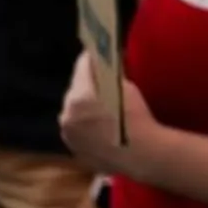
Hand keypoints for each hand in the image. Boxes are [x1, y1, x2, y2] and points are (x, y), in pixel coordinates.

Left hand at [58, 54, 154, 177]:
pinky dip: (86, 125)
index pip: (81, 66)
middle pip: (75, 90)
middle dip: (87, 84)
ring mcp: (68, 135)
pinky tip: (102, 127)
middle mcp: (66, 114)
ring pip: (74, 112)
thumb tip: (106, 64)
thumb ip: (110, 76)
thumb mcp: (126, 88)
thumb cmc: (136, 118)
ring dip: (84, 107)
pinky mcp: (74, 149)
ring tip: (103, 107)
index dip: (92, 58)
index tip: (99, 53)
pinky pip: (78, 130)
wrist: (141, 154)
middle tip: (103, 82)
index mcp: (78, 96)